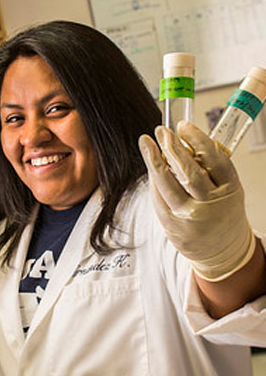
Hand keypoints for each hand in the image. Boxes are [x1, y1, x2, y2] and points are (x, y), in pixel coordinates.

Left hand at [139, 121, 254, 280]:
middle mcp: (211, 204)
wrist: (222, 250)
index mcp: (230, 189)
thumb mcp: (226, 187)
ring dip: (154, 160)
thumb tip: (184, 140)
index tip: (183, 125)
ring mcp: (190, 217)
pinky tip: (150, 165)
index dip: (197, 140)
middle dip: (172, 148)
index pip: (214, 160)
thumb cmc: (222, 210)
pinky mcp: (172, 225)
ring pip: (168, 184)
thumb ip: (209, 167)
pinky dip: (153, 179)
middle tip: (161, 131)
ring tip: (146, 142)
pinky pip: (158, 197)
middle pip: (189, 172)